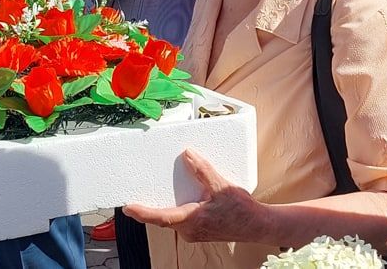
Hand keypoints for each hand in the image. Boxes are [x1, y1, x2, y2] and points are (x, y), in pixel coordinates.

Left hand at [124, 149, 266, 243]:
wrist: (258, 226)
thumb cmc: (242, 210)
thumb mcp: (222, 186)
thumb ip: (203, 170)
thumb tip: (187, 155)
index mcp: (192, 220)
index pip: (161, 218)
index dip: (143, 213)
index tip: (128, 207)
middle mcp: (190, 230)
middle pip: (163, 218)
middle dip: (148, 209)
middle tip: (133, 198)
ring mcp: (194, 232)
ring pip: (172, 219)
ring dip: (162, 209)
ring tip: (151, 194)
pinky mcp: (199, 230)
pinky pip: (181, 220)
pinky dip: (175, 209)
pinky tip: (178, 198)